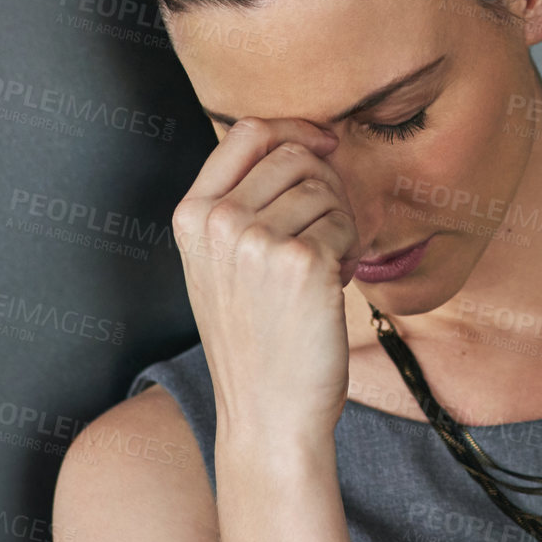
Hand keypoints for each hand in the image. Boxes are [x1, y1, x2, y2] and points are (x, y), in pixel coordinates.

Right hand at [171, 116, 361, 446]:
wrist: (268, 412)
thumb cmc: (255, 338)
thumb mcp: (221, 263)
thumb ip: (241, 202)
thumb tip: (304, 143)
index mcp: (192, 215)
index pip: (247, 131)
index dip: (295, 129)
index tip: (324, 144)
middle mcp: (217, 221)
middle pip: (295, 155)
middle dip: (325, 188)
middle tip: (324, 236)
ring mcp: (257, 240)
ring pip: (325, 188)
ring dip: (338, 223)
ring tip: (321, 268)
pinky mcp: (301, 262)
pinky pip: (345, 223)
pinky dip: (349, 250)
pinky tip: (330, 287)